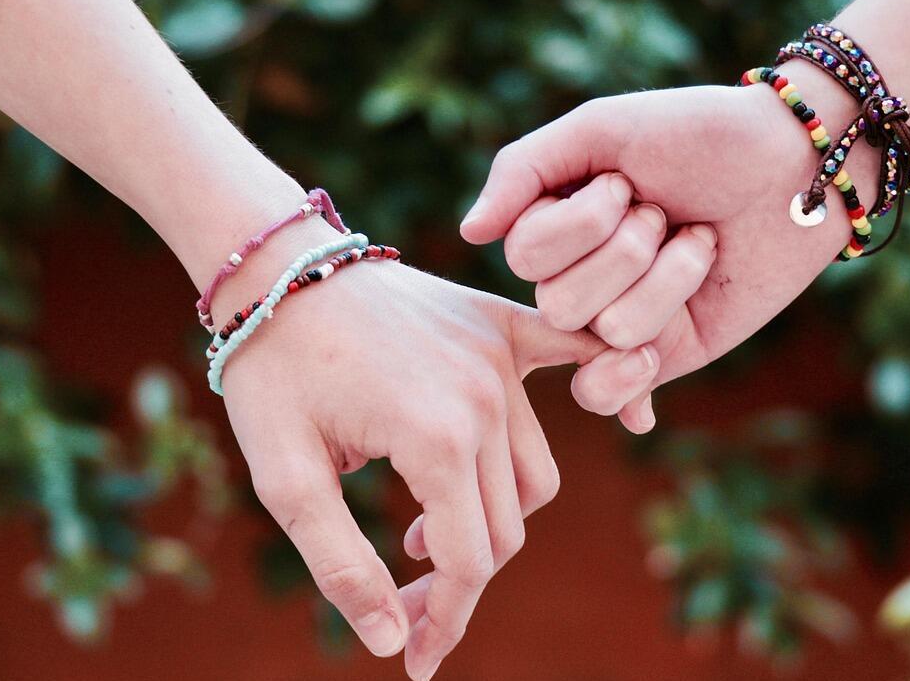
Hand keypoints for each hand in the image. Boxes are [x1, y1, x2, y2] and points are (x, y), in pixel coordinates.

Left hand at [218, 250, 601, 679]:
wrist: (278, 268)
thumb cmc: (272, 373)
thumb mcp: (285, 479)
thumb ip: (342, 565)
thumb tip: (392, 641)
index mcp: (435, 438)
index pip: (469, 561)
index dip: (444, 620)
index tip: (415, 660)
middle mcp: (487, 398)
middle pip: (507, 527)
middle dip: (456, 580)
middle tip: (398, 595)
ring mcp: (503, 357)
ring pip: (535, 475)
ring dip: (493, 520)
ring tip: (421, 533)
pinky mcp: (504, 325)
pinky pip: (577, 362)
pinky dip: (612, 388)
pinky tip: (637, 419)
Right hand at [460, 72, 877, 431]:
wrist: (797, 166)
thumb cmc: (700, 135)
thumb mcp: (603, 128)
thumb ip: (523, 169)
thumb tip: (469, 233)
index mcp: (554, 222)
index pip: (526, 253)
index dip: (584, 220)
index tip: (630, 181)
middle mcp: (577, 274)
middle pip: (560, 301)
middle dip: (629, 249)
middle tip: (668, 213)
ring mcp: (618, 319)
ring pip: (607, 334)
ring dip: (669, 280)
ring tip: (699, 244)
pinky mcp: (664, 355)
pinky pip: (609, 394)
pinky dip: (625, 386)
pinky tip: (650, 363)